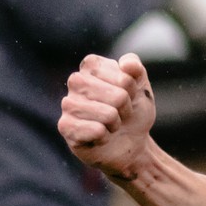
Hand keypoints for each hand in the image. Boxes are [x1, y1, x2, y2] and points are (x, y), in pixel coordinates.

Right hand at [58, 53, 157, 180]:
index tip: (128, 95)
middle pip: (118, 96)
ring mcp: (68, 103)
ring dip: (115, 123)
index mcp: (92, 65)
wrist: (130, 141)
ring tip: (109, 123)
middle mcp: (76, 80)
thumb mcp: (141, 86)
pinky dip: (105, 137)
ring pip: (109, 114)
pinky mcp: (65, 126)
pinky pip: (96, 131)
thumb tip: (126, 64)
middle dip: (125, 109)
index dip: (132, 91)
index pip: (125, 79)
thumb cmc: (132, 109)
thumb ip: (136, 68)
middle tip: (119, 112)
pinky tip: (99, 136)